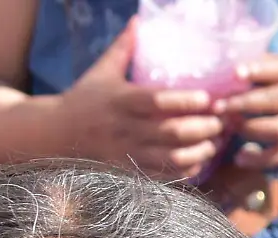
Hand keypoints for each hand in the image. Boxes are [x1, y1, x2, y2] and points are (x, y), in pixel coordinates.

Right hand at [57, 21, 225, 179]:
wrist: (56, 135)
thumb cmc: (85, 98)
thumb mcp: (102, 71)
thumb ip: (124, 48)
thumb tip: (139, 20)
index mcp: (120, 101)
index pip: (157, 101)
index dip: (184, 101)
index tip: (208, 98)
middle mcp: (125, 129)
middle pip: (171, 133)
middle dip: (202, 128)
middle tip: (221, 122)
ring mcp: (128, 154)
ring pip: (172, 159)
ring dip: (200, 152)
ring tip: (215, 142)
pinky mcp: (130, 173)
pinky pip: (164, 177)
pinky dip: (187, 171)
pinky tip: (200, 161)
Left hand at [215, 55, 277, 167]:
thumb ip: (271, 66)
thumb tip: (231, 67)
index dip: (257, 70)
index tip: (235, 73)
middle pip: (275, 101)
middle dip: (244, 104)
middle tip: (218, 107)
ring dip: (249, 130)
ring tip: (228, 126)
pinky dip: (260, 160)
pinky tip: (241, 157)